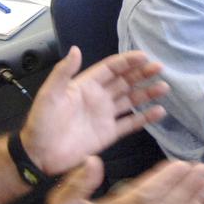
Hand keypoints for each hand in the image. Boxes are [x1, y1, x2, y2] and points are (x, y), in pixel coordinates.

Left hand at [19, 47, 168, 175]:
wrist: (39, 154)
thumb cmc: (41, 122)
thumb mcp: (50, 94)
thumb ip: (63, 72)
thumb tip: (75, 49)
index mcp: (85, 85)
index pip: (110, 69)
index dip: (127, 62)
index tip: (144, 56)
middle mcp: (98, 98)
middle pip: (124, 82)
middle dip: (142, 74)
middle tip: (159, 68)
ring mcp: (105, 116)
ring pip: (131, 100)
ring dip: (147, 93)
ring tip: (164, 88)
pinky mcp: (109, 134)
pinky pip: (130, 123)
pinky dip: (145, 118)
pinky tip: (159, 112)